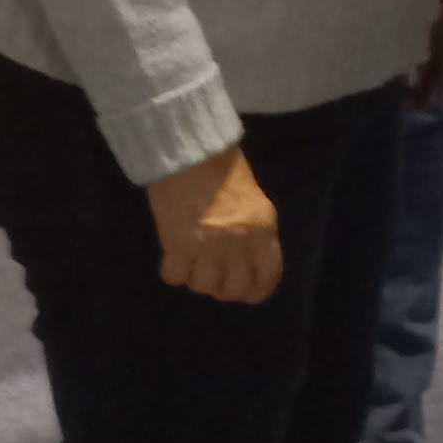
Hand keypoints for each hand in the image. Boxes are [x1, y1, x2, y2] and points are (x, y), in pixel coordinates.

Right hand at [147, 145, 281, 304]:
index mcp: (262, 229)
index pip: (268, 277)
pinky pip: (176, 277)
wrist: (188, 150)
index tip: (248, 292)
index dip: (257, 290)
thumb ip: (255, 232)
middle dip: (225, 289)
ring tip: (194, 262)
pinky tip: (176, 257)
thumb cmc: (223, 169)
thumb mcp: (254, 200)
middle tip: (217, 277)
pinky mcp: (177, 245)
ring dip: (198, 279)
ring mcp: (207, 246)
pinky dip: (174, 271)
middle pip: (235, 289)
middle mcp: (238, 242)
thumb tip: (247, 263)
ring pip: (204, 287)